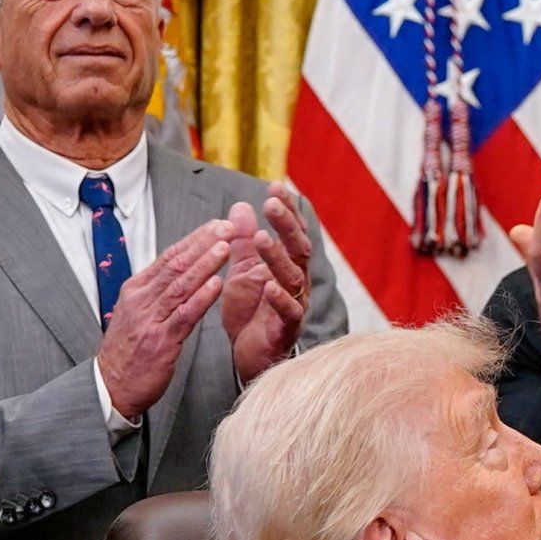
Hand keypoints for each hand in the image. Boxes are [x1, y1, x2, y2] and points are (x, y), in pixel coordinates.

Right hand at [93, 221, 231, 419]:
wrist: (111, 387)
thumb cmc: (129, 351)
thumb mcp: (137, 313)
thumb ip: (157, 291)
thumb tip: (181, 269)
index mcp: (137, 289)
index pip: (169, 257)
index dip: (194, 239)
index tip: (216, 225)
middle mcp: (141, 300)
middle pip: (175, 265)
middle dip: (203, 243)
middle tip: (227, 226)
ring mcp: (150, 320)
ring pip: (181, 285)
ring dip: (205, 264)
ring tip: (225, 247)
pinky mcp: (160, 342)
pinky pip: (184, 315)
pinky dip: (201, 298)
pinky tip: (216, 284)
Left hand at [221, 187, 317, 384]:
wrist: (249, 353)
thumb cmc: (250, 311)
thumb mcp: (242, 270)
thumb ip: (243, 241)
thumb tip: (242, 205)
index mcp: (287, 264)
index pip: (291, 231)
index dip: (286, 209)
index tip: (275, 185)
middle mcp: (296, 281)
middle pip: (298, 248)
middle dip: (286, 225)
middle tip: (272, 203)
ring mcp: (295, 304)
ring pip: (292, 276)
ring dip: (277, 256)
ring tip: (261, 238)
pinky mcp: (286, 329)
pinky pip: (288, 312)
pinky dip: (279, 298)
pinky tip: (268, 285)